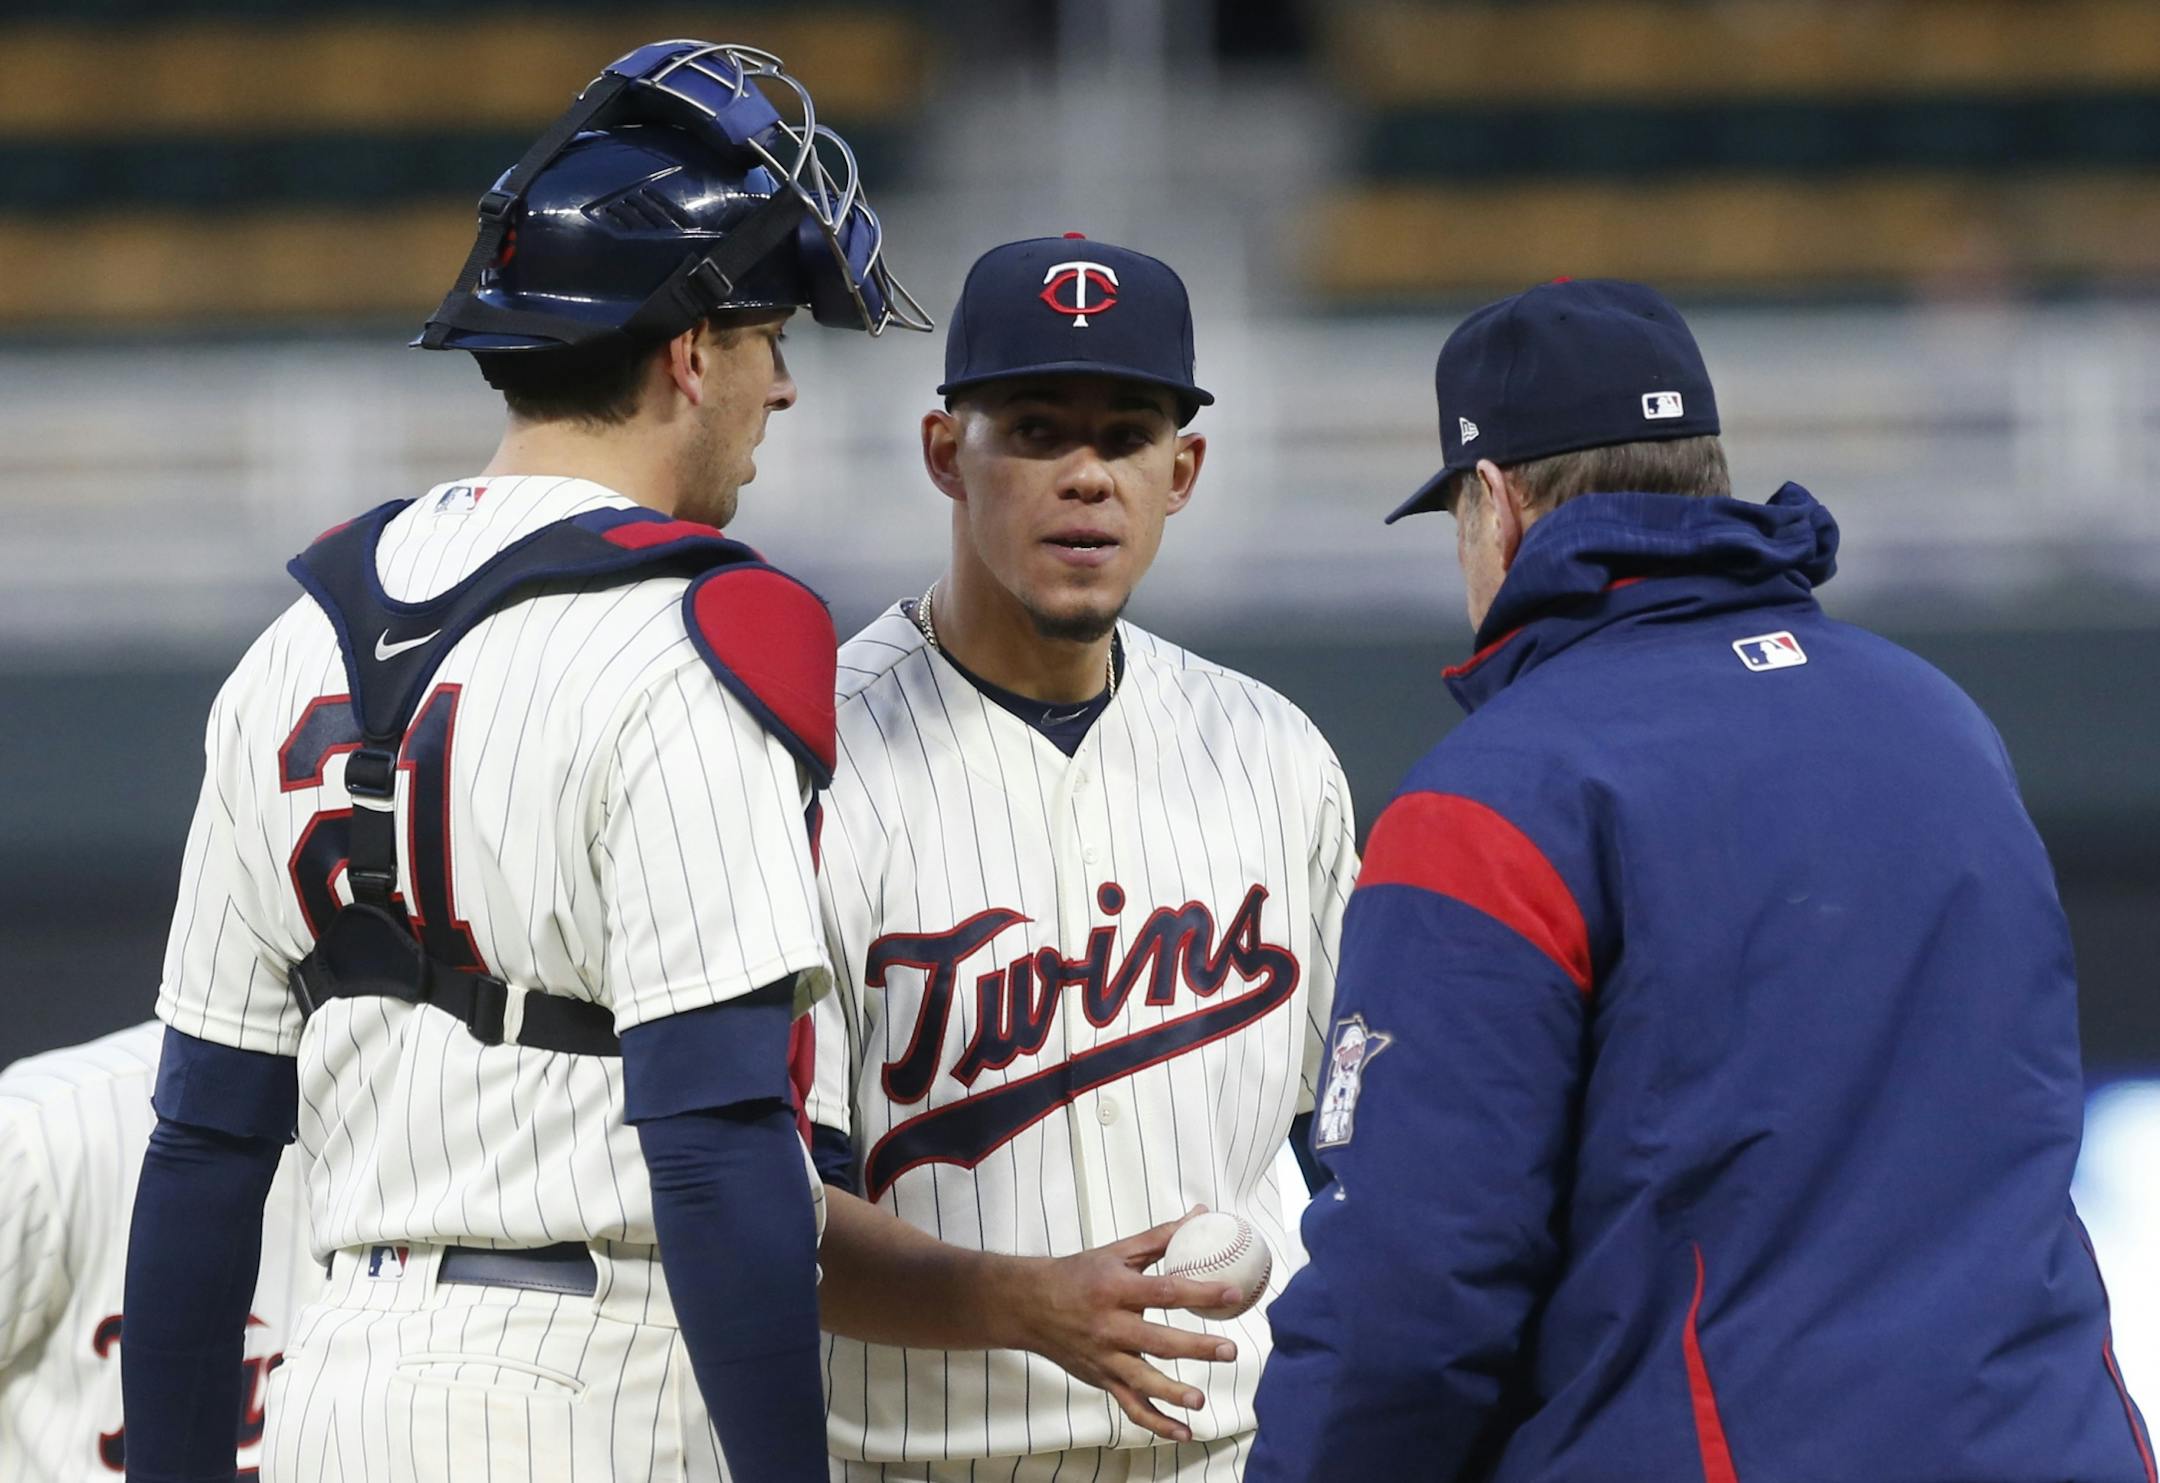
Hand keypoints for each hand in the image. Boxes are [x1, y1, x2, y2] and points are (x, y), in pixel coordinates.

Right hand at [994, 1206, 1244, 1442]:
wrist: (1030, 1306)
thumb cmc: (1079, 1275)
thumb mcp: (1117, 1252)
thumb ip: (1161, 1238)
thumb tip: (1200, 1215)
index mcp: (1116, 1290)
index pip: (1164, 1292)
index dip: (1199, 1293)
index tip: (1232, 1294)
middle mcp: (1110, 1326)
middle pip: (1157, 1340)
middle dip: (1196, 1347)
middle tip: (1229, 1350)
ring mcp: (1105, 1358)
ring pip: (1141, 1379)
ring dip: (1172, 1392)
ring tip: (1199, 1400)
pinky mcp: (1102, 1379)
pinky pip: (1130, 1406)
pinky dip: (1155, 1423)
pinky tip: (1182, 1431)